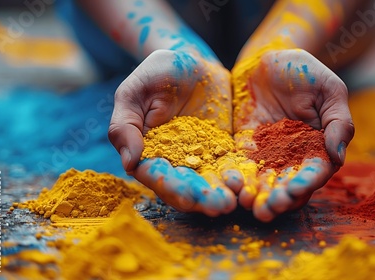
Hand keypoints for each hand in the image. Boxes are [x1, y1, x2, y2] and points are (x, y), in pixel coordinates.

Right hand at [108, 50, 236, 215]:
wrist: (192, 61)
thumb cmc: (157, 73)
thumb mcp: (134, 92)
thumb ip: (125, 126)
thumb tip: (129, 163)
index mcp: (148, 152)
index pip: (158, 177)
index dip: (173, 188)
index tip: (189, 198)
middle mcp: (174, 161)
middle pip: (187, 186)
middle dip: (203, 198)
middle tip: (220, 206)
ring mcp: (200, 157)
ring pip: (210, 181)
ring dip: (222, 194)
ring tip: (235, 201)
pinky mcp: (223, 149)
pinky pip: (231, 166)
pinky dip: (238, 177)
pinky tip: (249, 184)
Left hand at [232, 49, 353, 221]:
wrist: (267, 59)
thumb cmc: (304, 71)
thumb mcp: (329, 90)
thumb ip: (338, 121)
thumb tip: (337, 155)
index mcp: (318, 146)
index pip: (314, 171)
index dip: (306, 182)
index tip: (295, 190)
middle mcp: (293, 156)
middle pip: (288, 184)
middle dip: (279, 199)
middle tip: (268, 209)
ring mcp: (268, 154)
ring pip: (264, 182)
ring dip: (258, 197)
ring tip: (250, 206)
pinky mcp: (244, 147)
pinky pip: (241, 166)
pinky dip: (238, 179)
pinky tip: (232, 188)